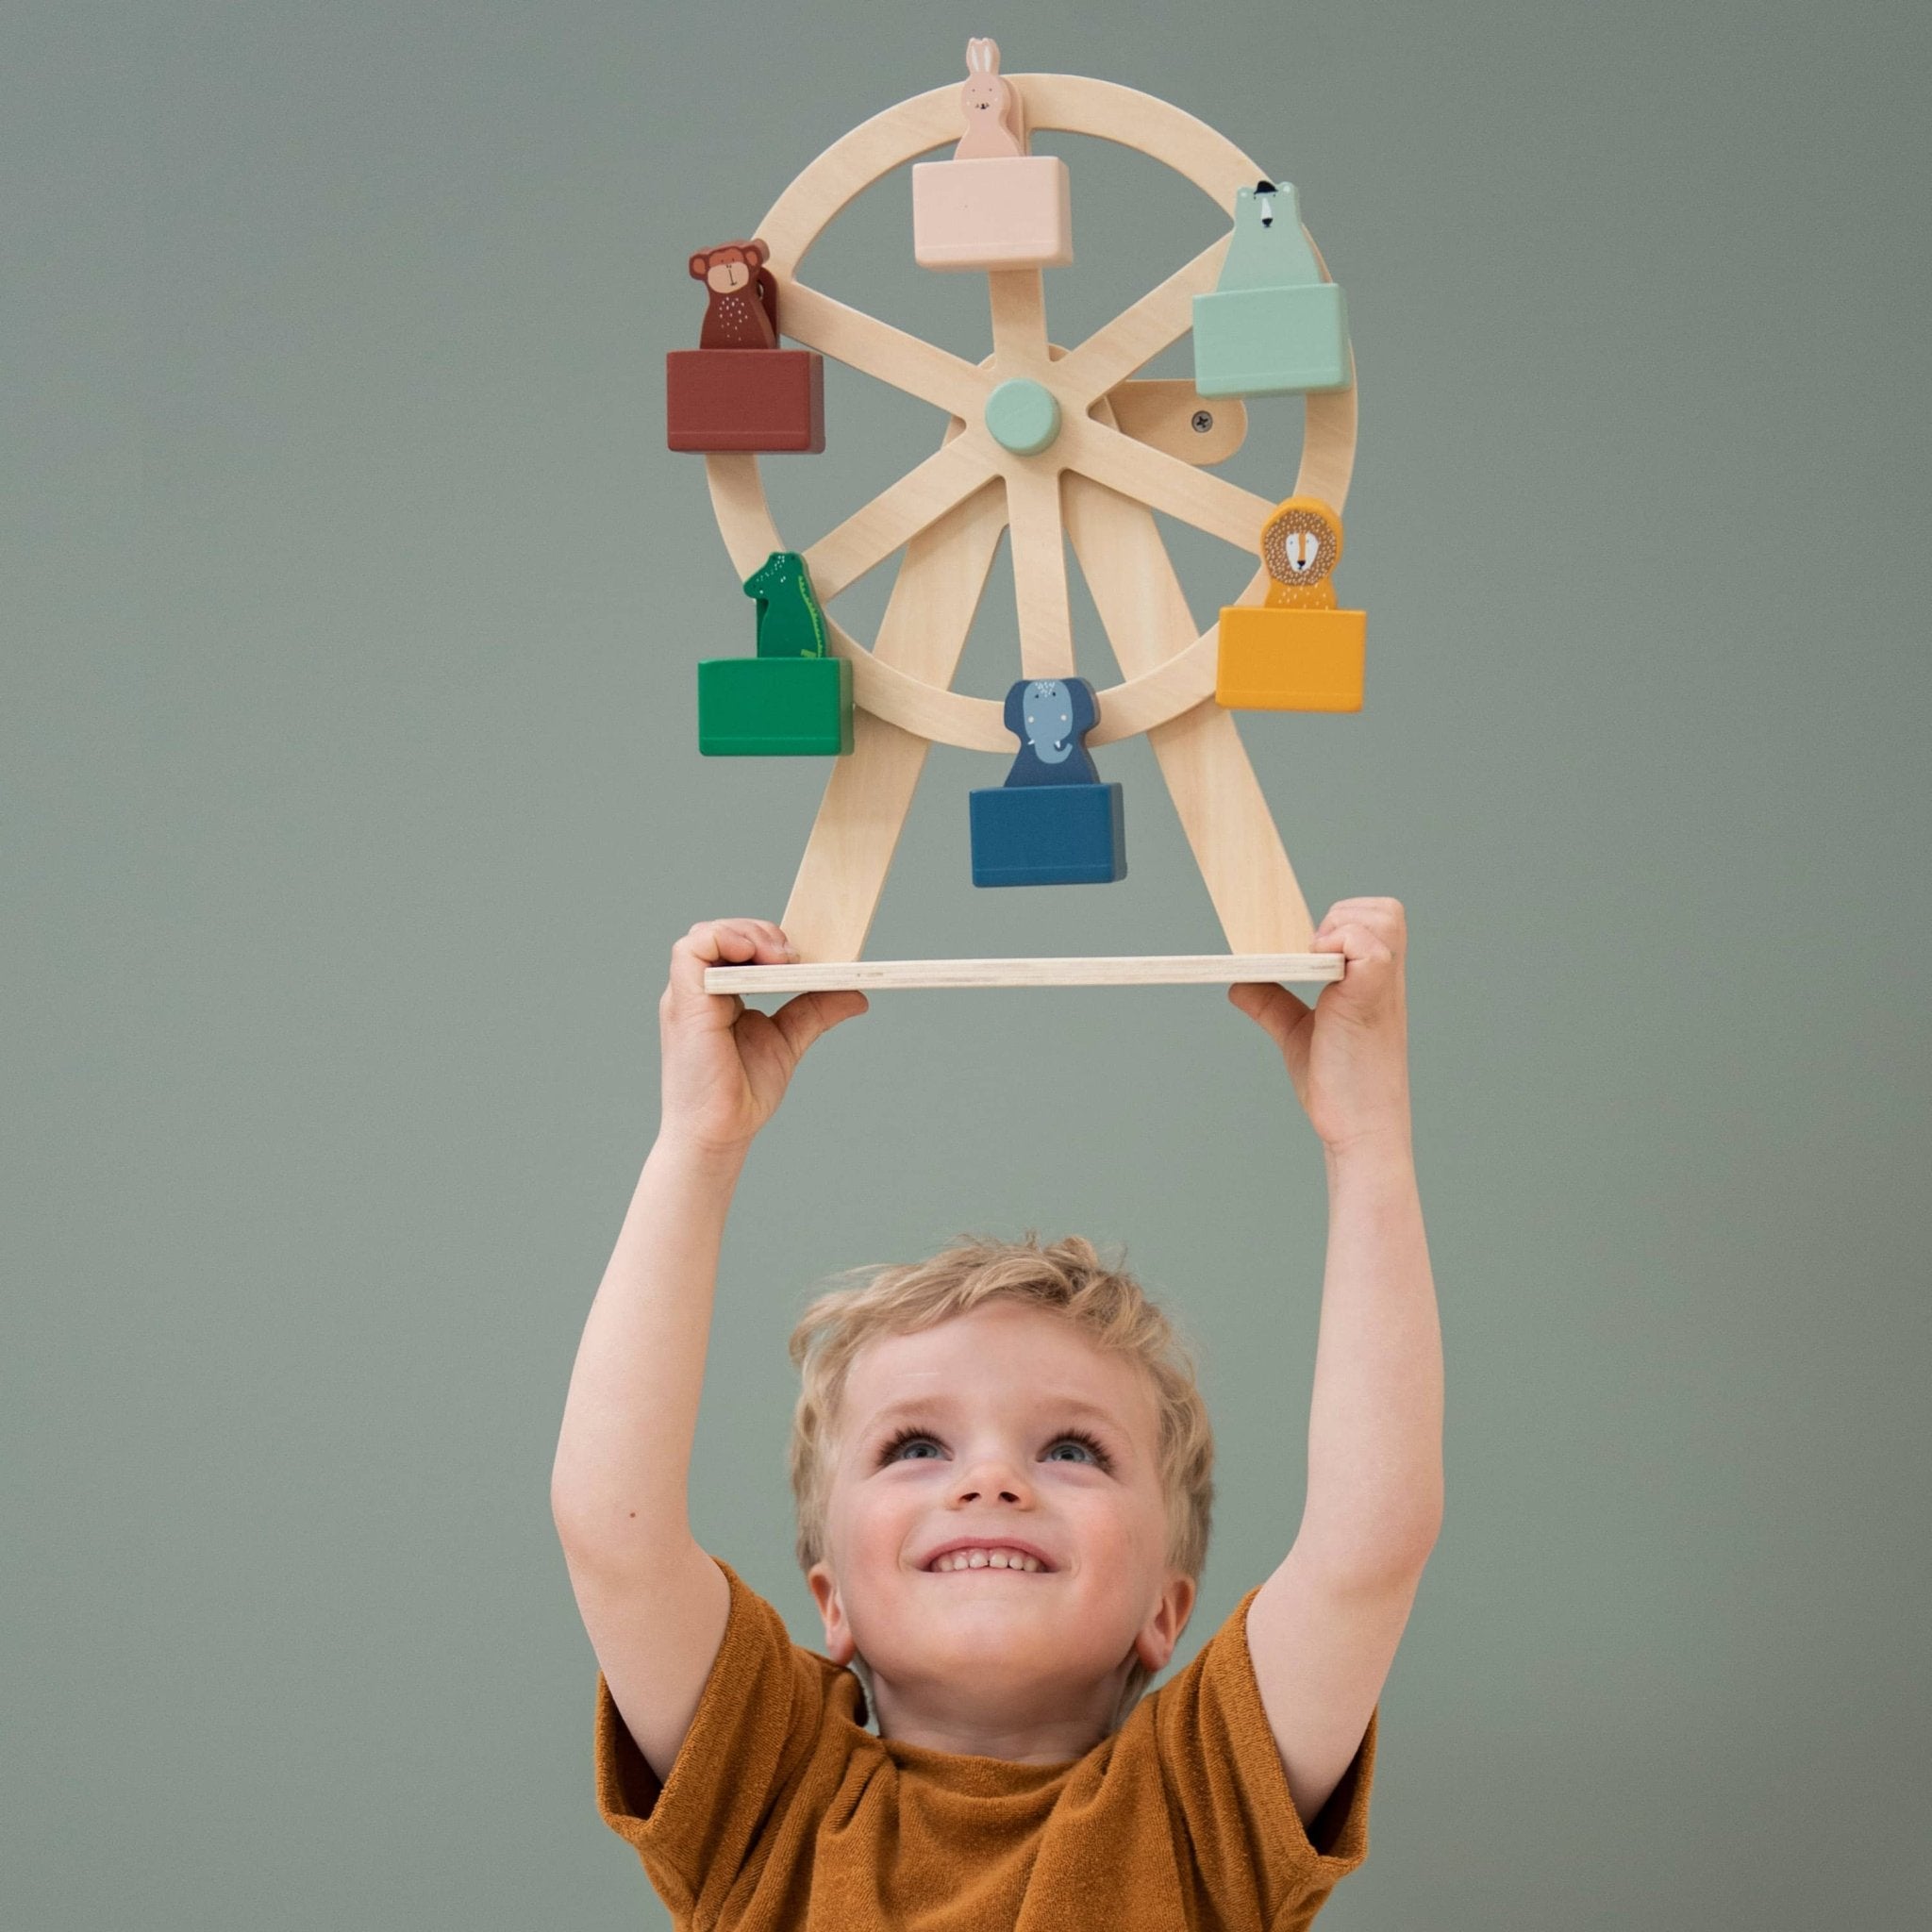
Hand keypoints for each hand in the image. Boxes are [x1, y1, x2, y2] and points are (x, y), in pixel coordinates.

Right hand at [657, 919, 866, 1156]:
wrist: (721, 1132)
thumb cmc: (741, 1092)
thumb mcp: (788, 1040)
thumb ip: (815, 1011)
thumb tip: (857, 994)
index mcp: (717, 995)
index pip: (733, 945)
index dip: (765, 939)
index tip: (799, 958)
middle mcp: (698, 991)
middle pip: (720, 934)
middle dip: (760, 933)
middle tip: (793, 957)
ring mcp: (688, 996)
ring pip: (705, 935)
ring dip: (746, 934)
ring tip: (778, 957)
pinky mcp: (684, 1003)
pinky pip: (691, 951)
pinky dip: (724, 940)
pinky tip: (754, 956)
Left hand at [1228, 898, 1411, 1155]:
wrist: (1358, 1131)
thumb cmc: (1339, 1086)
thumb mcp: (1299, 1033)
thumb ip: (1273, 1004)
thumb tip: (1240, 982)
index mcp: (1374, 980)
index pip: (1379, 918)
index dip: (1346, 920)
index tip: (1311, 950)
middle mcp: (1384, 979)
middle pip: (1386, 910)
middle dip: (1344, 916)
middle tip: (1313, 954)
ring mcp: (1381, 989)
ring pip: (1384, 918)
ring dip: (1344, 928)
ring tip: (1317, 963)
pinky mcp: (1369, 1002)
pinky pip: (1370, 949)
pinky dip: (1341, 946)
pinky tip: (1320, 974)